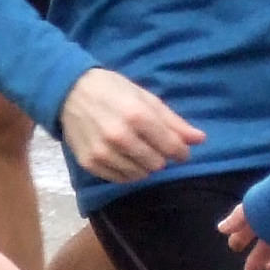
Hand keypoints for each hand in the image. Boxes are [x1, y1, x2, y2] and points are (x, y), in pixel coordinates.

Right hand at [59, 69, 204, 182]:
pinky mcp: (89, 163)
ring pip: (139, 174)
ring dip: (143, 166)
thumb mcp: (146, 98)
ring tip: (136, 150)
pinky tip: (122, 157)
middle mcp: (120, 137)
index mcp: (138, 116)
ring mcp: (102, 152)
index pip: (172, 147)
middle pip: (157, 164)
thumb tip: (200, 140)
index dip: (181, 151)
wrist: (69, 92)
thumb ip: (173, 122)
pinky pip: (120, 179)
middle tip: (151, 145)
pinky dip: (126, 171)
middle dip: (160, 157)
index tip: (179, 150)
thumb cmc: (113, 90)